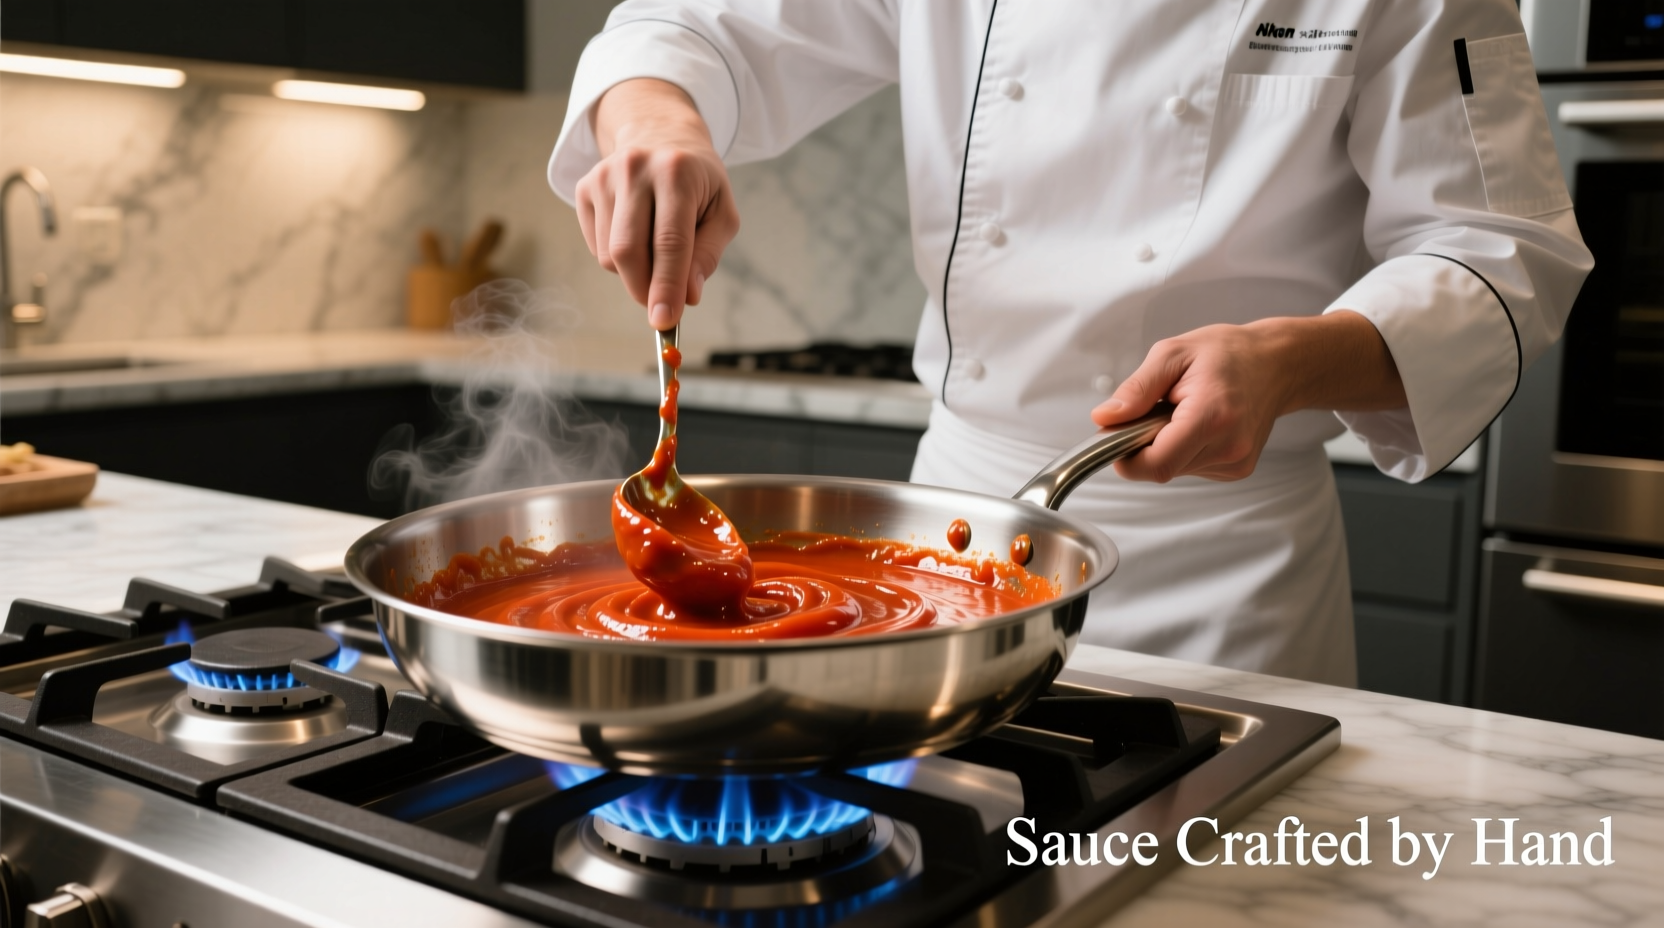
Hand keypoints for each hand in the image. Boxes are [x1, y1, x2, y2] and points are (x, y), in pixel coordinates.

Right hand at [575, 79, 740, 329]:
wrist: (659, 135)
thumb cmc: (698, 183)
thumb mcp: (721, 212)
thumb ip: (708, 255)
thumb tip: (687, 296)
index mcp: (677, 172)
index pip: (669, 242)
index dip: (667, 286)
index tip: (665, 321)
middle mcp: (635, 169)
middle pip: (628, 251)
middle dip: (645, 290)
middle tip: (662, 306)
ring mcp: (604, 176)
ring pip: (610, 255)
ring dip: (634, 273)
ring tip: (656, 250)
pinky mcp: (584, 187)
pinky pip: (597, 247)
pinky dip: (617, 258)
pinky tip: (636, 234)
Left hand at [1091, 311, 1406, 482]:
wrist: (1277, 364)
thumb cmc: (1227, 354)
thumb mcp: (1172, 354)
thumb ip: (1136, 389)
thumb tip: (1105, 419)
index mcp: (1212, 417)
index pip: (1156, 464)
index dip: (1126, 457)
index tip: (1117, 435)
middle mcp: (1229, 447)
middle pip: (1161, 468)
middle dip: (1143, 445)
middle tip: (1154, 410)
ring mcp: (1236, 462)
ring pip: (1174, 469)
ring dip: (1164, 445)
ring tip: (1182, 412)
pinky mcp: (1236, 469)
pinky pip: (1190, 468)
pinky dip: (1182, 449)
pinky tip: (1197, 423)